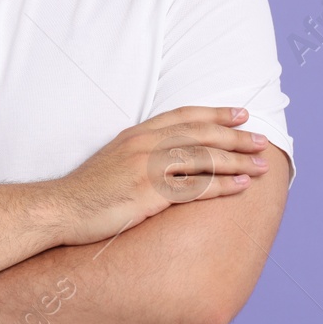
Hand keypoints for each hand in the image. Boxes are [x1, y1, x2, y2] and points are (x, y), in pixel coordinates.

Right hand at [54, 106, 270, 245]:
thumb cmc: (88, 191)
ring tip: (261, 165)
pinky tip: (241, 186)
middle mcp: (145, 144)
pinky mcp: (150, 192)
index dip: (215, 113)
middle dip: (235, 135)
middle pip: (200, 133)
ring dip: (237, 160)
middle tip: (260, 139)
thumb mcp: (114, 158)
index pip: (184, 116)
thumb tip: (168, 156)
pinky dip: (223, 185)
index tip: (240, 113)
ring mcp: (147, 167)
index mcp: (137, 133)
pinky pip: (196, 186)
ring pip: (203, 157)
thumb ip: (141, 151)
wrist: (61, 210)